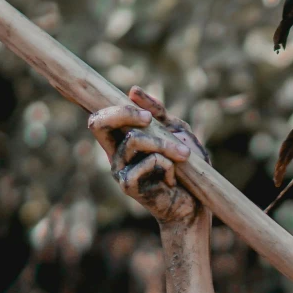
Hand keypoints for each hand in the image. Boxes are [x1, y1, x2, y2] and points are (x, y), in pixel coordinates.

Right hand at [88, 85, 206, 229]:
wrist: (194, 202)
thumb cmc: (185, 164)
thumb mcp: (175, 130)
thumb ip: (157, 111)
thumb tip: (132, 90)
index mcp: (121, 139)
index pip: (100, 117)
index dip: (114, 107)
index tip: (143, 109)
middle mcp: (114, 154)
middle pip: (97, 123)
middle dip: (124, 113)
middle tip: (150, 119)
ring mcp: (119, 170)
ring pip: (134, 140)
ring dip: (165, 144)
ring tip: (183, 156)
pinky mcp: (128, 185)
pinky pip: (149, 161)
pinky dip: (168, 164)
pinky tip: (172, 179)